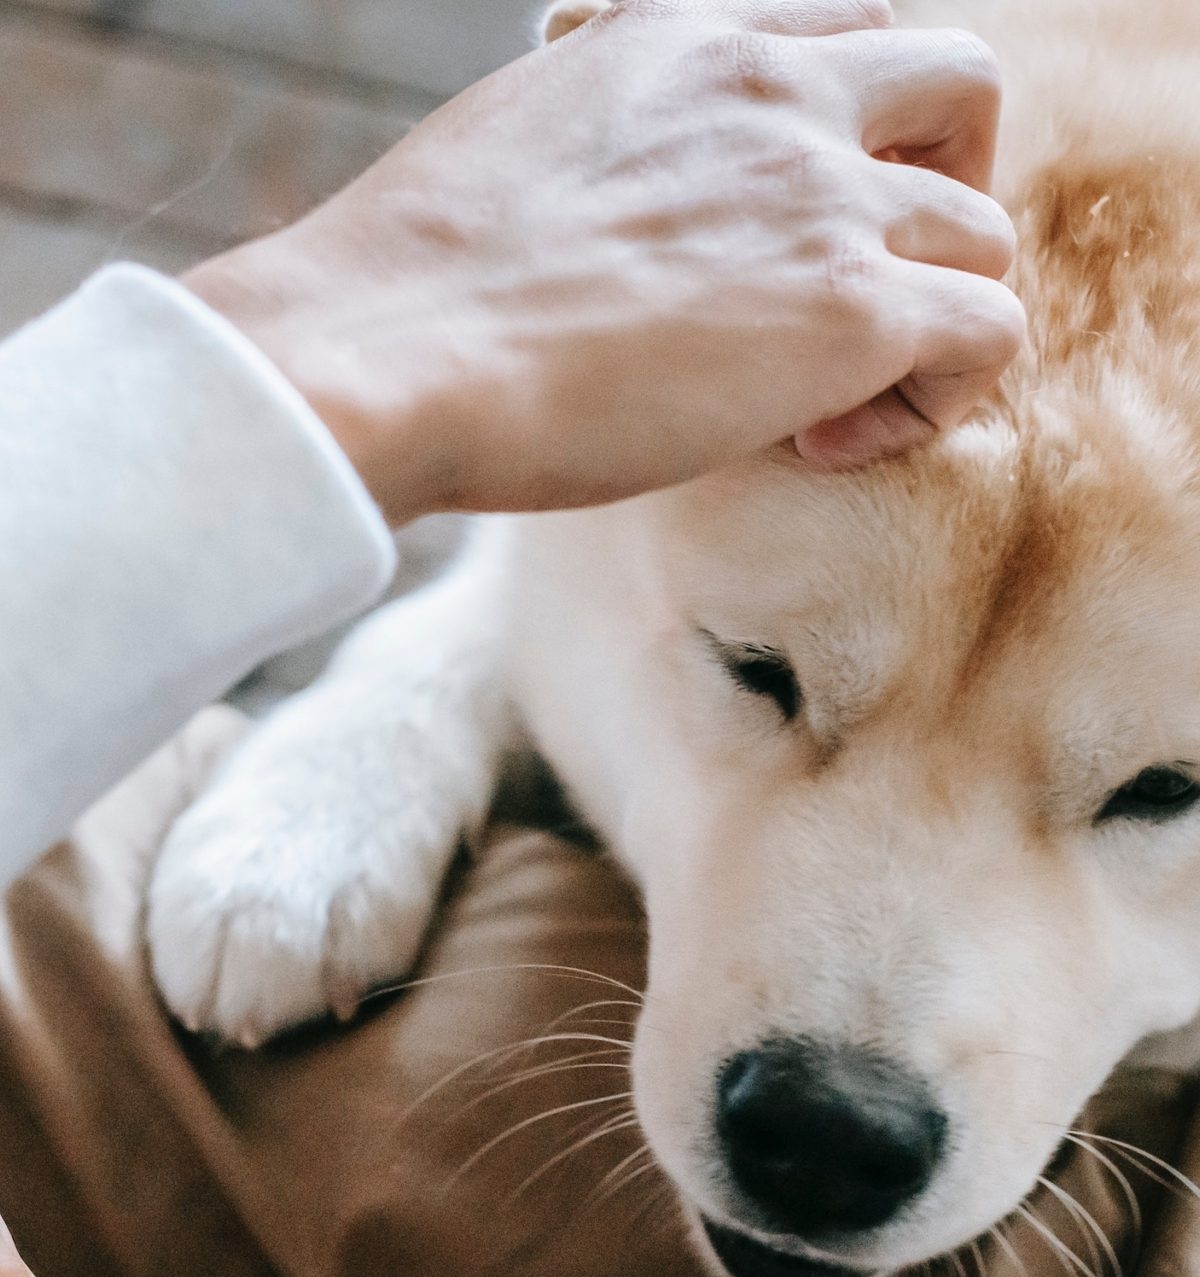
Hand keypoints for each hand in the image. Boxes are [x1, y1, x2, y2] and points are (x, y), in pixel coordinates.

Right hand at [187, 0, 1023, 518]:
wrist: (387, 350)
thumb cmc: (410, 292)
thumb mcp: (517, 156)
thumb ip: (611, 157)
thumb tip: (613, 238)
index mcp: (683, 38)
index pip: (842, 35)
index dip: (849, 134)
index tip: (782, 235)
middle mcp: (773, 89)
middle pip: (959, 86)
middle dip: (940, 188)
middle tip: (867, 290)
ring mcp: (823, 195)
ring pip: (985, 229)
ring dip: (933, 317)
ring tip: (828, 402)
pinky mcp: (850, 309)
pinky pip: (988, 334)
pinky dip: (936, 397)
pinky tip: (827, 442)